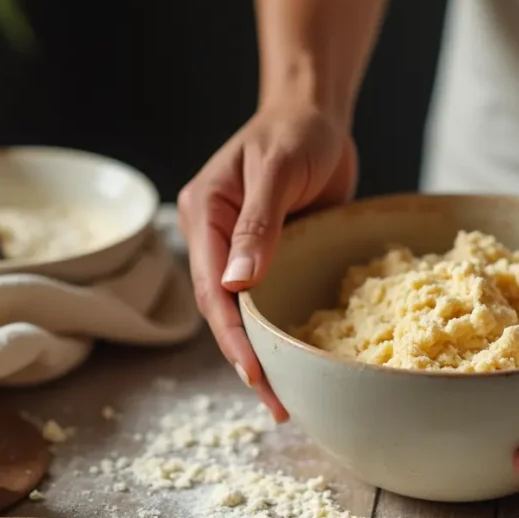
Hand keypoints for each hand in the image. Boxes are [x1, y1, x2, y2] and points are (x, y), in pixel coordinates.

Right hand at [177, 102, 356, 421]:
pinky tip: (295, 359)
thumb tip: (238, 285)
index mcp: (203, 214)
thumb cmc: (296, 132)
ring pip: (244, 311)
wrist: (315, 114)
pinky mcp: (268, 255)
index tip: (254, 373)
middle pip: (223, 309)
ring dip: (261, 352)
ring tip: (284, 396)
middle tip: (275, 402)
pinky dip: (279, 331)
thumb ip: (257, 226)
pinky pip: (269, 299)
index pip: (211, 287)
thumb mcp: (277, 171)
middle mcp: (214, 238)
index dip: (231, 335)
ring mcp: (240, 249)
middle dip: (245, 357)